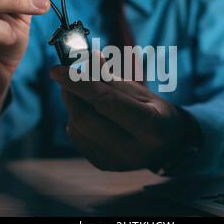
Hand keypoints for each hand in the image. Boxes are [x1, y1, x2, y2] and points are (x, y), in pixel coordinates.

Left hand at [50, 65, 186, 171]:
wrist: (166, 145)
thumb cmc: (153, 111)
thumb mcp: (140, 90)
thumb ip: (111, 78)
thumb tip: (85, 59)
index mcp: (152, 127)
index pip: (107, 102)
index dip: (80, 83)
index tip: (57, 69)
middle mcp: (135, 150)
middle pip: (86, 118)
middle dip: (70, 94)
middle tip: (66, 76)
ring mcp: (118, 162)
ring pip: (78, 128)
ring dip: (73, 104)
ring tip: (82, 92)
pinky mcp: (104, 164)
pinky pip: (77, 137)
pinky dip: (76, 119)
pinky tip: (88, 111)